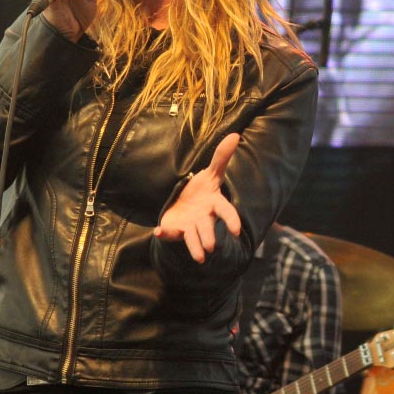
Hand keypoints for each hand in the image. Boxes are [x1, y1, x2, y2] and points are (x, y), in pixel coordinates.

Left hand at [154, 133, 240, 262]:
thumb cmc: (202, 191)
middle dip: (209, 237)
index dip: (231, 220)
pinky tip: (158, 231)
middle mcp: (204, 218)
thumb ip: (222, 157)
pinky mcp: (176, 230)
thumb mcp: (211, 173)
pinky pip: (170, 234)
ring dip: (194, 246)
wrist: (185, 204)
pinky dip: (165, 234)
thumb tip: (235, 135)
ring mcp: (190, 226)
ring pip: (193, 238)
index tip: (236, 231)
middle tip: (211, 247)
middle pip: (207, 227)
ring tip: (199, 257)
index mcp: (214, 204)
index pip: (225, 212)